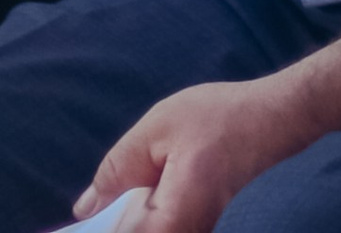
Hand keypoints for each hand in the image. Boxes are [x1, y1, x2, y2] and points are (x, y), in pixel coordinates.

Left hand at [76, 73, 301, 232]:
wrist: (272, 119)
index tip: (67, 225)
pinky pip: (151, 229)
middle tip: (80, 212)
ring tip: (102, 203)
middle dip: (106, 221)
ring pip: (140, 232)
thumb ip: (117, 169)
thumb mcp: (160, 128)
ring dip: (119, 220)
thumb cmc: (220, 118)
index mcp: (169, 223)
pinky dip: (132, 220)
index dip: (91, 229)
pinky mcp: (190, 230)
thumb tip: (84, 209)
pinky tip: (122, 202)